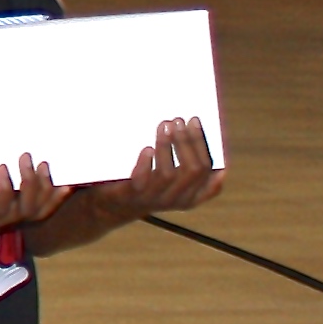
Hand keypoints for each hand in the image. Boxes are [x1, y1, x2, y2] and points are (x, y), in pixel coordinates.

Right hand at [0, 153, 68, 244]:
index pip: (1, 208)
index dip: (5, 190)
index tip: (1, 166)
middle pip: (24, 209)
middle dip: (29, 184)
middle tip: (25, 157)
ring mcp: (9, 219)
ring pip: (36, 210)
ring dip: (44, 188)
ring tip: (44, 164)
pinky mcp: (14, 212)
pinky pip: (40, 210)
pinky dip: (53, 198)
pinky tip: (64, 183)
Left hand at [78, 116, 224, 223]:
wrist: (114, 203)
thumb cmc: (149, 183)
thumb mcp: (172, 178)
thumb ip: (188, 161)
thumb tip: (196, 129)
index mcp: (193, 196)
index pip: (208, 170)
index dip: (203, 144)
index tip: (195, 121)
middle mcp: (177, 201)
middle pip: (193, 170)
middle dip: (187, 141)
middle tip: (179, 120)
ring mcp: (155, 199)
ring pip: (169, 173)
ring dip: (167, 146)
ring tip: (163, 126)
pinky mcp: (133, 195)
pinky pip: (143, 178)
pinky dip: (146, 162)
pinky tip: (147, 149)